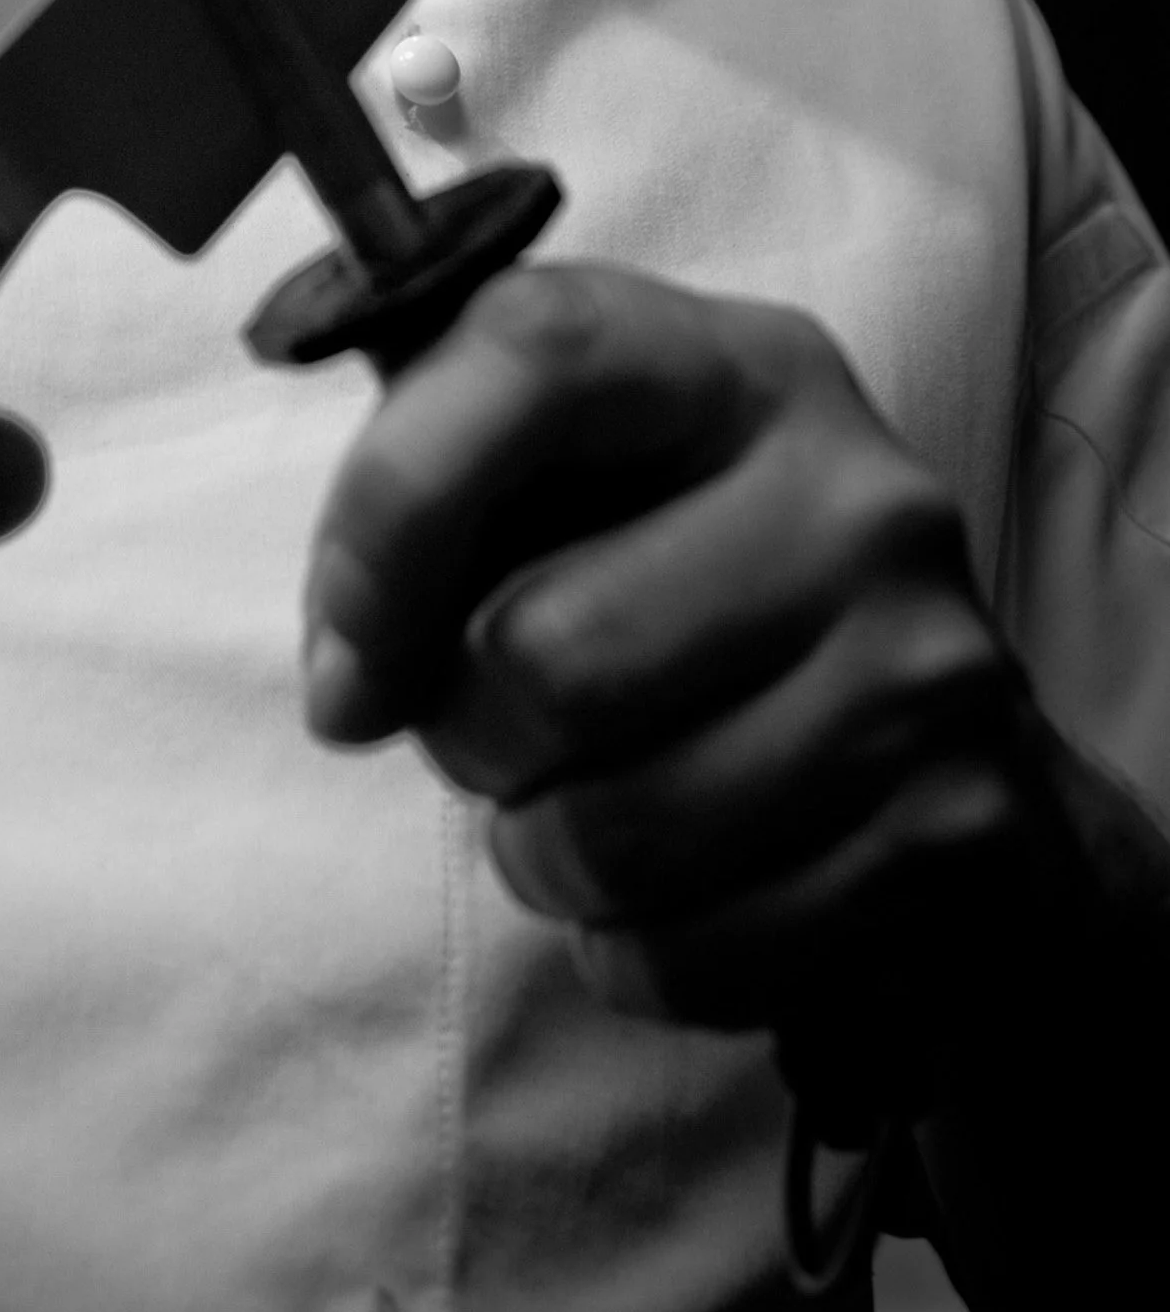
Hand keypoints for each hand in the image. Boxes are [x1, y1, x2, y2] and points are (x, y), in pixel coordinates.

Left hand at [301, 256, 1050, 1081]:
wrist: (929, 747)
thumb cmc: (677, 591)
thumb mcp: (561, 485)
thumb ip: (423, 499)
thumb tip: (349, 675)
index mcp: (737, 367)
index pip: (536, 356)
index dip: (391, 509)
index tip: (348, 647)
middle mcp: (858, 493)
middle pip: (546, 652)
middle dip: (466, 735)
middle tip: (499, 738)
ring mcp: (929, 664)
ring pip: (615, 831)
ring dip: (542, 859)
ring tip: (581, 817)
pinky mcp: (964, 834)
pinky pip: (698, 953)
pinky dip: (635, 955)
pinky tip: (675, 897)